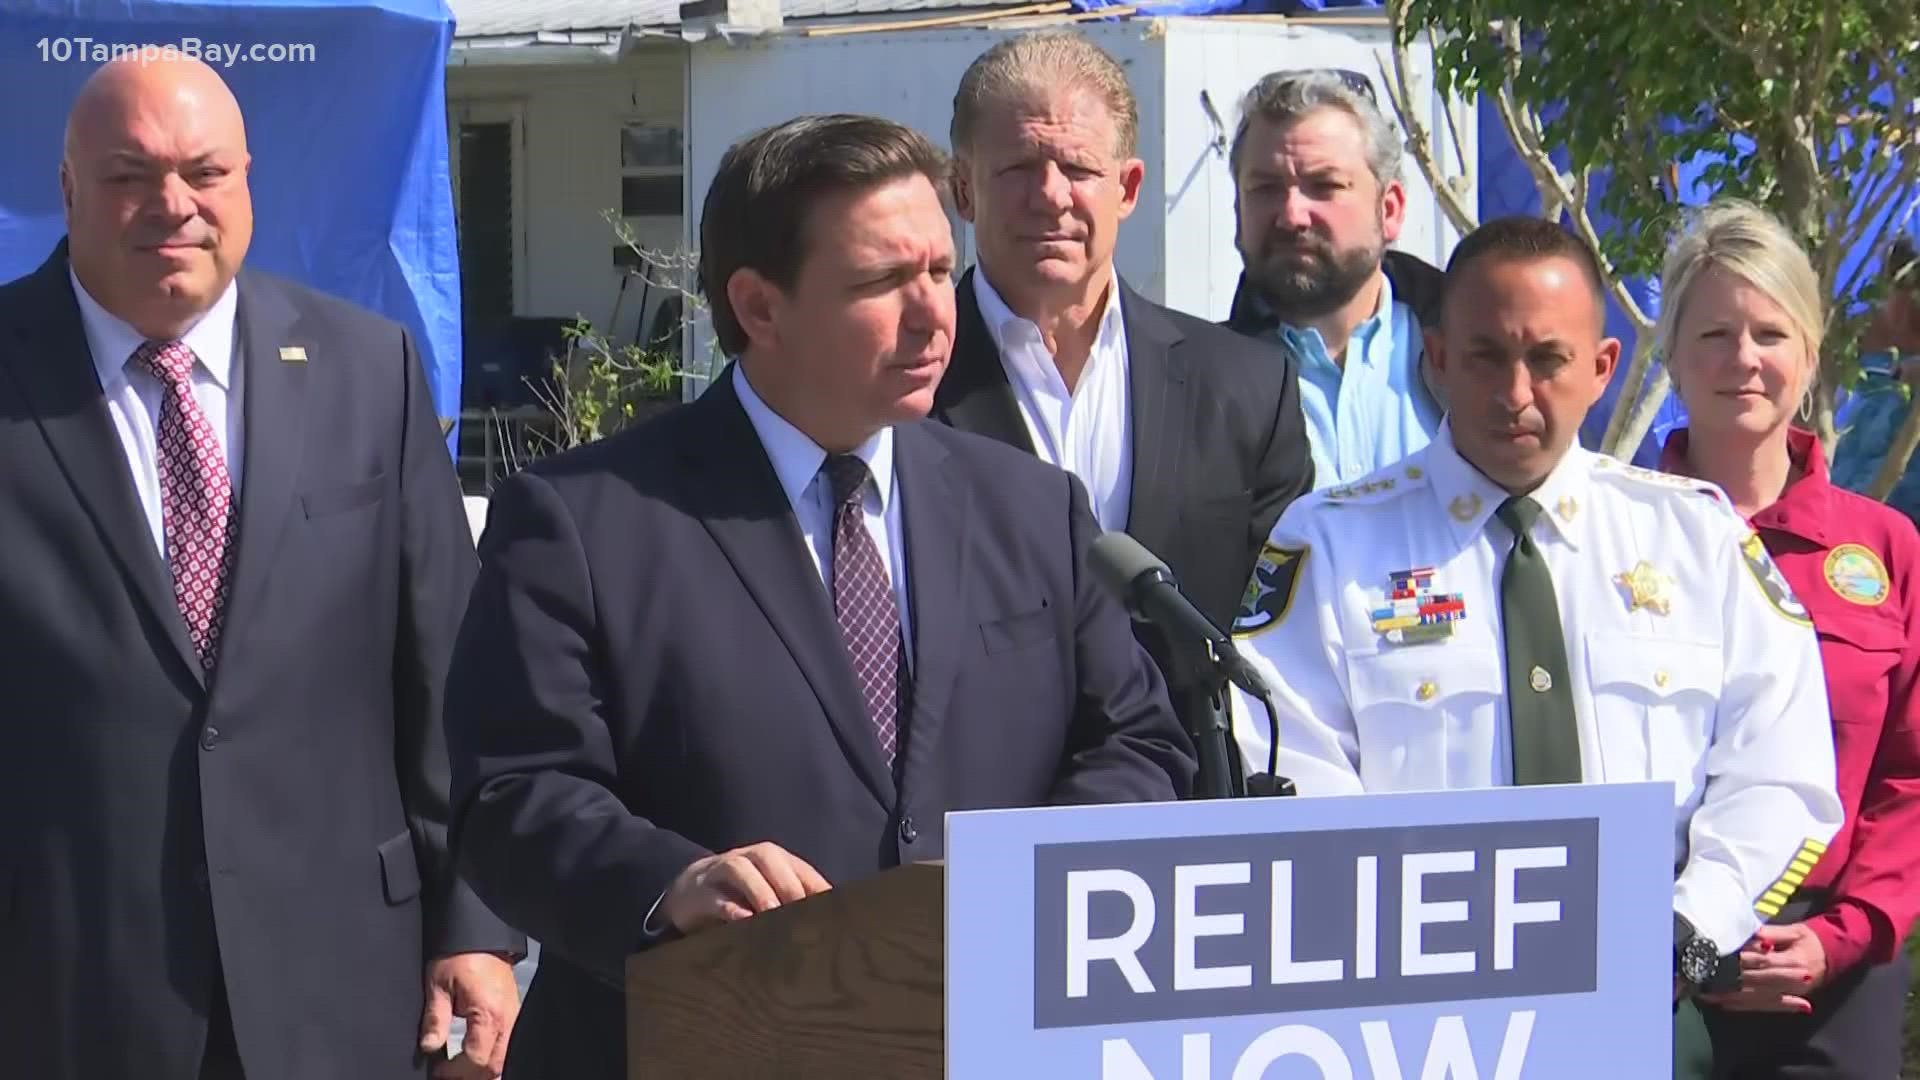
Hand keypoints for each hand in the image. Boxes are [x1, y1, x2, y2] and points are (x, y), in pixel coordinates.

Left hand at [420, 952, 520, 1078]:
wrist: (481, 935)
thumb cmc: (460, 954)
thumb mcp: (438, 985)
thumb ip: (435, 1018)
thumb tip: (429, 1046)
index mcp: (487, 1013)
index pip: (476, 1059)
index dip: (454, 1071)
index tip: (437, 1070)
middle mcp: (506, 1019)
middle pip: (494, 1066)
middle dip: (469, 1076)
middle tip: (447, 1074)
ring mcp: (513, 1017)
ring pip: (503, 1059)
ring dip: (482, 1069)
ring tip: (459, 1068)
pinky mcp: (513, 1014)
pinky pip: (507, 1046)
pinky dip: (491, 1057)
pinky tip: (475, 1056)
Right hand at [662, 841, 830, 933]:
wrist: (687, 890)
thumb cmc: (740, 897)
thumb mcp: (769, 897)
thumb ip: (795, 905)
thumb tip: (830, 924)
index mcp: (775, 860)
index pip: (802, 870)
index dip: (818, 890)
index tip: (833, 914)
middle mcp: (750, 859)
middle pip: (772, 861)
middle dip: (789, 886)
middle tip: (804, 913)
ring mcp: (722, 871)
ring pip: (741, 870)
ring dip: (760, 892)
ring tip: (774, 914)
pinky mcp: (700, 891)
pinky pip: (715, 896)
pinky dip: (730, 908)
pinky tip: (744, 922)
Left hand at [1697, 924, 1827, 1014]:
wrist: (1833, 956)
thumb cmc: (1809, 940)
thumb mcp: (1795, 931)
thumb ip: (1772, 933)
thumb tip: (1751, 932)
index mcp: (1793, 960)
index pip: (1762, 962)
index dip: (1740, 962)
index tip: (1717, 961)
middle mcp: (1792, 981)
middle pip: (1756, 983)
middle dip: (1729, 983)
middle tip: (1704, 982)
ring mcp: (1790, 994)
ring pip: (1756, 998)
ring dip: (1731, 998)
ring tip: (1708, 996)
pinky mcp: (1787, 1000)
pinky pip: (1763, 1006)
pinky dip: (1744, 1006)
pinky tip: (1726, 1006)